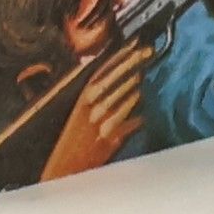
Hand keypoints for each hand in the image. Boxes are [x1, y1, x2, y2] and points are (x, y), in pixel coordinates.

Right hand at [39, 40, 152, 179]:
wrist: (64, 170)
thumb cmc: (72, 139)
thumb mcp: (78, 111)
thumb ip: (95, 93)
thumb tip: (118, 73)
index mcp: (83, 97)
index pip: (106, 68)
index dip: (122, 54)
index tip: (136, 43)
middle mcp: (94, 106)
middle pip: (119, 78)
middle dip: (134, 62)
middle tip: (149, 51)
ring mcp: (105, 122)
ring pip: (128, 97)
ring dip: (137, 87)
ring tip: (142, 78)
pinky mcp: (114, 138)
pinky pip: (133, 122)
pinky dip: (139, 117)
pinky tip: (142, 114)